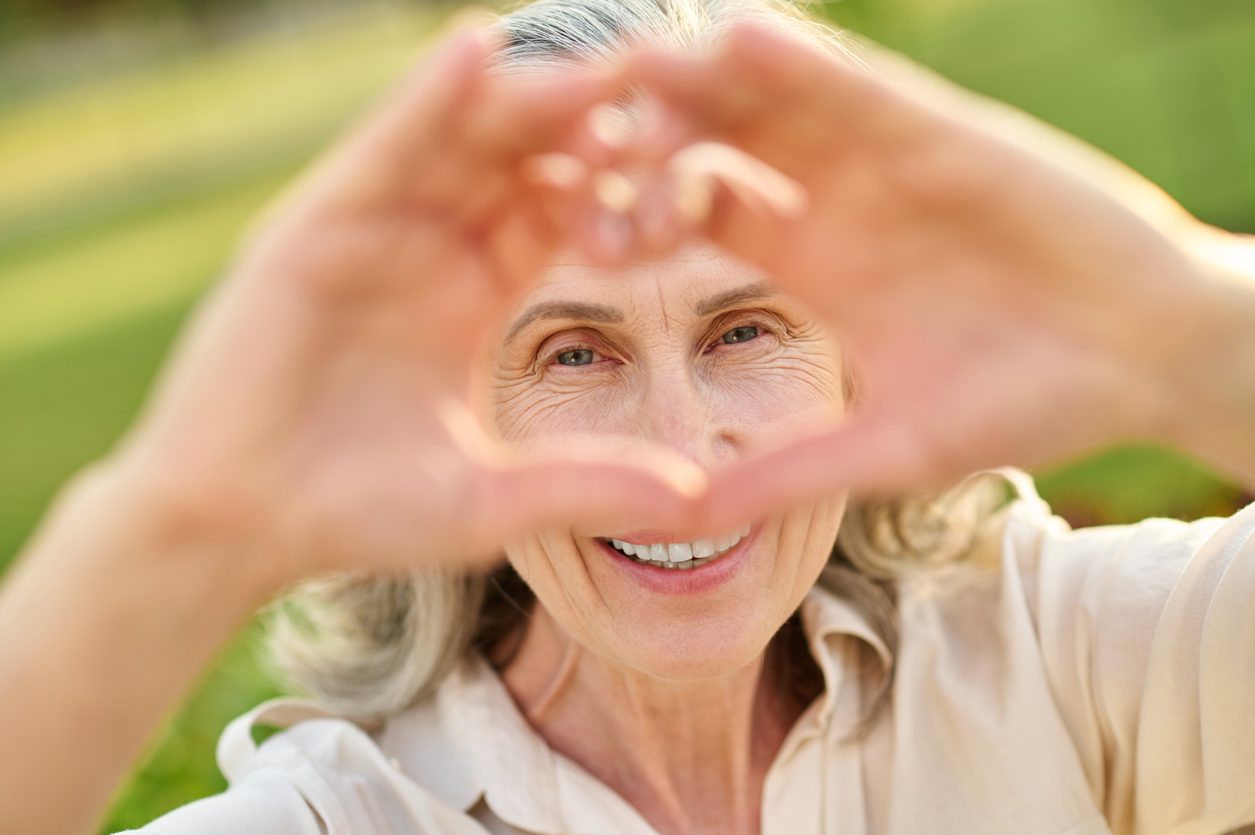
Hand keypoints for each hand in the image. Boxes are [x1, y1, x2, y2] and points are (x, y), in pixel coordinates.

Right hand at [104, 24, 701, 588]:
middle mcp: (432, 241)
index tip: (697, 168)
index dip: (622, 184)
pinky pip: (378, 151)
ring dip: (526, 98)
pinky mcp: (311, 227)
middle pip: (522, 155)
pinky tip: (473, 53)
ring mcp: (372, 226)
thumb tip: (696, 504)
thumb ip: (586, 485)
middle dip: (588, 121)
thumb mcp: (492, 498)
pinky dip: (423, 103)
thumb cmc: (363, 513)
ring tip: (599, 69)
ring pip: (459, 138)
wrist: (243, 526)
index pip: (562, 207)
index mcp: (480, 286)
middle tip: (669, 86)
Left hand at [620, 22, 1221, 519]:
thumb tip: (678, 521)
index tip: (584, 236)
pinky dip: (799, 61)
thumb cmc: (1024, 401)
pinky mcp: (939, 130)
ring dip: (701, 81)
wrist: (1144, 359)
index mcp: (802, 259)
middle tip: (582, 149)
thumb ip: (784, 476)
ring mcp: (880, 156)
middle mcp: (827, 195)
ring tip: (637, 77)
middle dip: (644, 135)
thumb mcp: (888, 448)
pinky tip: (740, 44)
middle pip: (708, 136)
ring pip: (766, 94)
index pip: (690, 210)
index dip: (630, 214)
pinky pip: (855, 80)